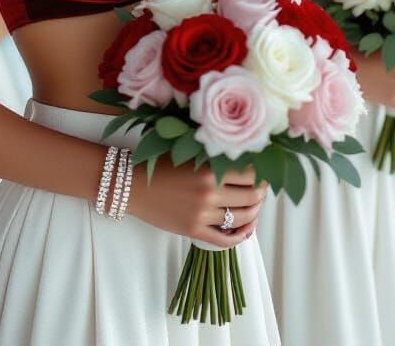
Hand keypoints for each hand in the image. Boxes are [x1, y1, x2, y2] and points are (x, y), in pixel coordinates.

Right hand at [127, 155, 267, 248]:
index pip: (251, 173)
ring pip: (242, 218)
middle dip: (261, 195)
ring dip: (253, 215)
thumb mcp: (189, 154)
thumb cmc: (160, 165)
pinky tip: (243, 231)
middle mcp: (208, 191)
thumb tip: (245, 163)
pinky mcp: (193, 230)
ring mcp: (201, 213)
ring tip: (253, 209)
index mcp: (209, 168)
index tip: (262, 174)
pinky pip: (225, 240)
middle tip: (260, 192)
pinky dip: (239, 237)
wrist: (132, 185)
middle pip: (251, 196)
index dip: (262, 175)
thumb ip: (214, 158)